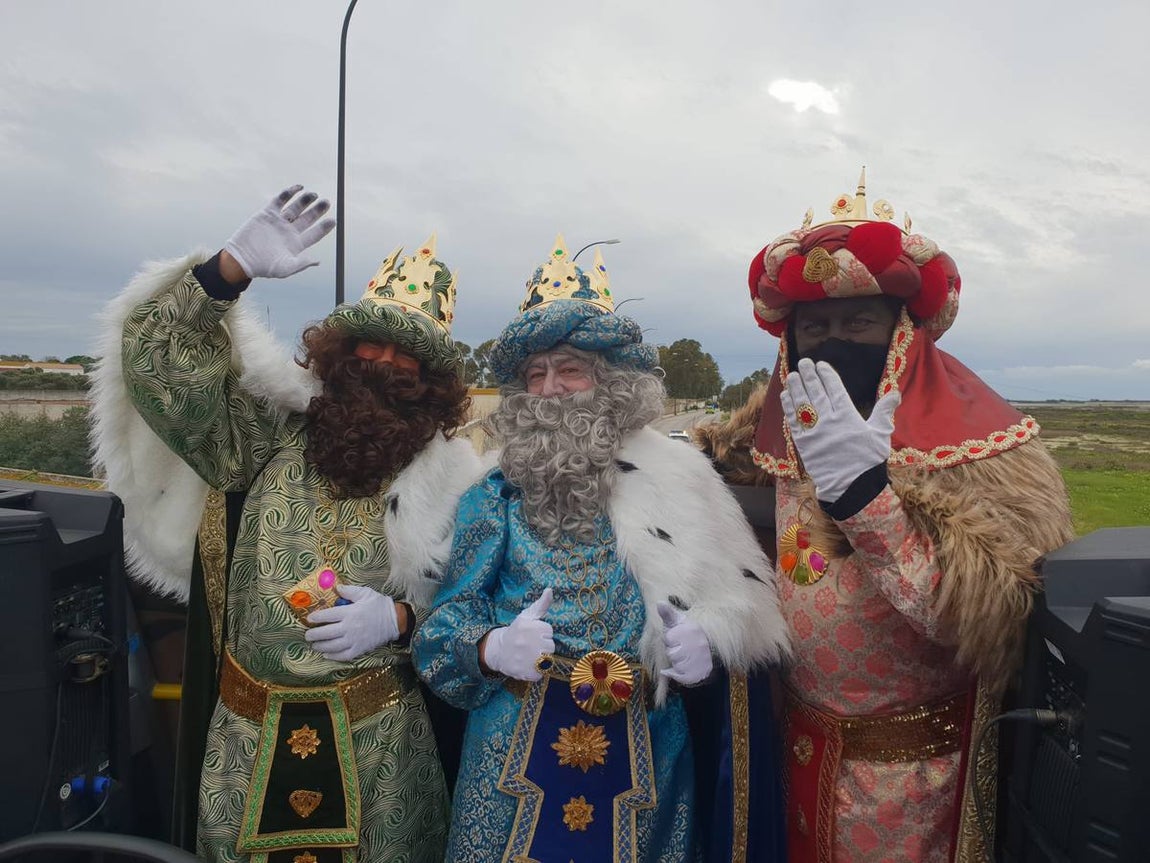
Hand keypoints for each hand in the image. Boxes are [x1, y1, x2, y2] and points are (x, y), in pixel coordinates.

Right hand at [224, 185, 335, 279]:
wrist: (242, 259)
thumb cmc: (264, 267)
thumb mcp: (285, 268)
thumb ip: (301, 263)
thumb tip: (317, 261)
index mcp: (296, 244)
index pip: (314, 233)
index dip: (324, 227)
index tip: (334, 220)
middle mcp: (289, 231)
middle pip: (307, 218)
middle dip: (317, 210)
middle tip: (327, 202)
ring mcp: (278, 221)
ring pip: (295, 208)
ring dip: (305, 200)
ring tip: (314, 194)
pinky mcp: (266, 214)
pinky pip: (280, 200)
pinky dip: (289, 193)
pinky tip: (298, 188)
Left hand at [304, 584, 399, 661]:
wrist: (395, 620)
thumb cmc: (378, 605)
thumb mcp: (365, 593)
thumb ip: (349, 591)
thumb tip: (335, 588)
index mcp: (349, 612)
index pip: (327, 616)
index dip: (315, 618)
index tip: (309, 619)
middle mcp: (349, 627)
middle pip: (325, 633)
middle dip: (313, 635)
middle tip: (307, 635)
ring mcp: (354, 640)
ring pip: (332, 646)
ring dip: (320, 646)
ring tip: (314, 645)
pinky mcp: (360, 649)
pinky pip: (343, 656)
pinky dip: (333, 657)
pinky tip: (327, 655)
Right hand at [481, 588, 554, 681]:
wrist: (498, 650)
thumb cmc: (517, 631)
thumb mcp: (527, 616)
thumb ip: (541, 604)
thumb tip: (550, 590)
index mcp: (529, 626)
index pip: (549, 632)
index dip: (543, 634)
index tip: (533, 634)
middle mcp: (527, 642)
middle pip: (550, 647)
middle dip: (543, 646)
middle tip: (531, 646)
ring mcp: (525, 658)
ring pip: (547, 660)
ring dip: (541, 659)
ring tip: (530, 655)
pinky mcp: (524, 672)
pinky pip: (540, 674)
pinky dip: (536, 672)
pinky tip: (527, 665)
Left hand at [657, 602, 712, 685]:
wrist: (701, 652)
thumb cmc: (683, 635)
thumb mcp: (676, 622)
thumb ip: (667, 614)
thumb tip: (659, 602)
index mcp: (693, 629)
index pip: (668, 638)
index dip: (668, 640)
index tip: (676, 638)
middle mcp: (700, 643)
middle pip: (672, 653)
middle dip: (671, 652)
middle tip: (679, 649)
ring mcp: (702, 658)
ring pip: (676, 665)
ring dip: (675, 663)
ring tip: (682, 657)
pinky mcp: (702, 672)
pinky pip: (682, 677)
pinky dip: (676, 675)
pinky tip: (678, 669)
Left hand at [781, 358, 898, 502]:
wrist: (850, 487)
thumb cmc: (868, 462)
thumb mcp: (880, 435)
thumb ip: (884, 412)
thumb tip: (895, 393)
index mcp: (848, 417)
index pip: (835, 389)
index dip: (826, 375)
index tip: (821, 365)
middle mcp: (829, 421)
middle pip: (817, 393)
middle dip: (809, 376)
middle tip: (803, 363)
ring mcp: (814, 432)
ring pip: (802, 405)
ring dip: (796, 388)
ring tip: (792, 375)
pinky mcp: (803, 444)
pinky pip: (793, 422)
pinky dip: (788, 408)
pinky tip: (785, 397)